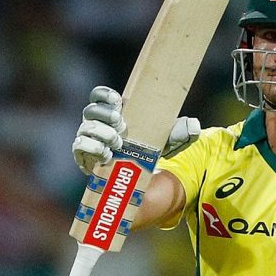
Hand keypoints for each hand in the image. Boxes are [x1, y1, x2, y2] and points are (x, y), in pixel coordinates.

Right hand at [72, 86, 201, 175]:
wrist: (138, 180)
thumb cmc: (148, 152)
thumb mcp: (167, 142)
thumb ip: (179, 133)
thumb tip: (195, 127)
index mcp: (114, 113)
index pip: (100, 96)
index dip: (104, 96)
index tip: (118, 101)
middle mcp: (97, 124)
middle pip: (91, 110)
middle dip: (105, 116)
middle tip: (121, 124)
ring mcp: (88, 140)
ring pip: (86, 129)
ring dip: (101, 134)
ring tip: (117, 143)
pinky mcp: (84, 158)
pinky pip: (79, 148)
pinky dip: (92, 149)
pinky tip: (106, 155)